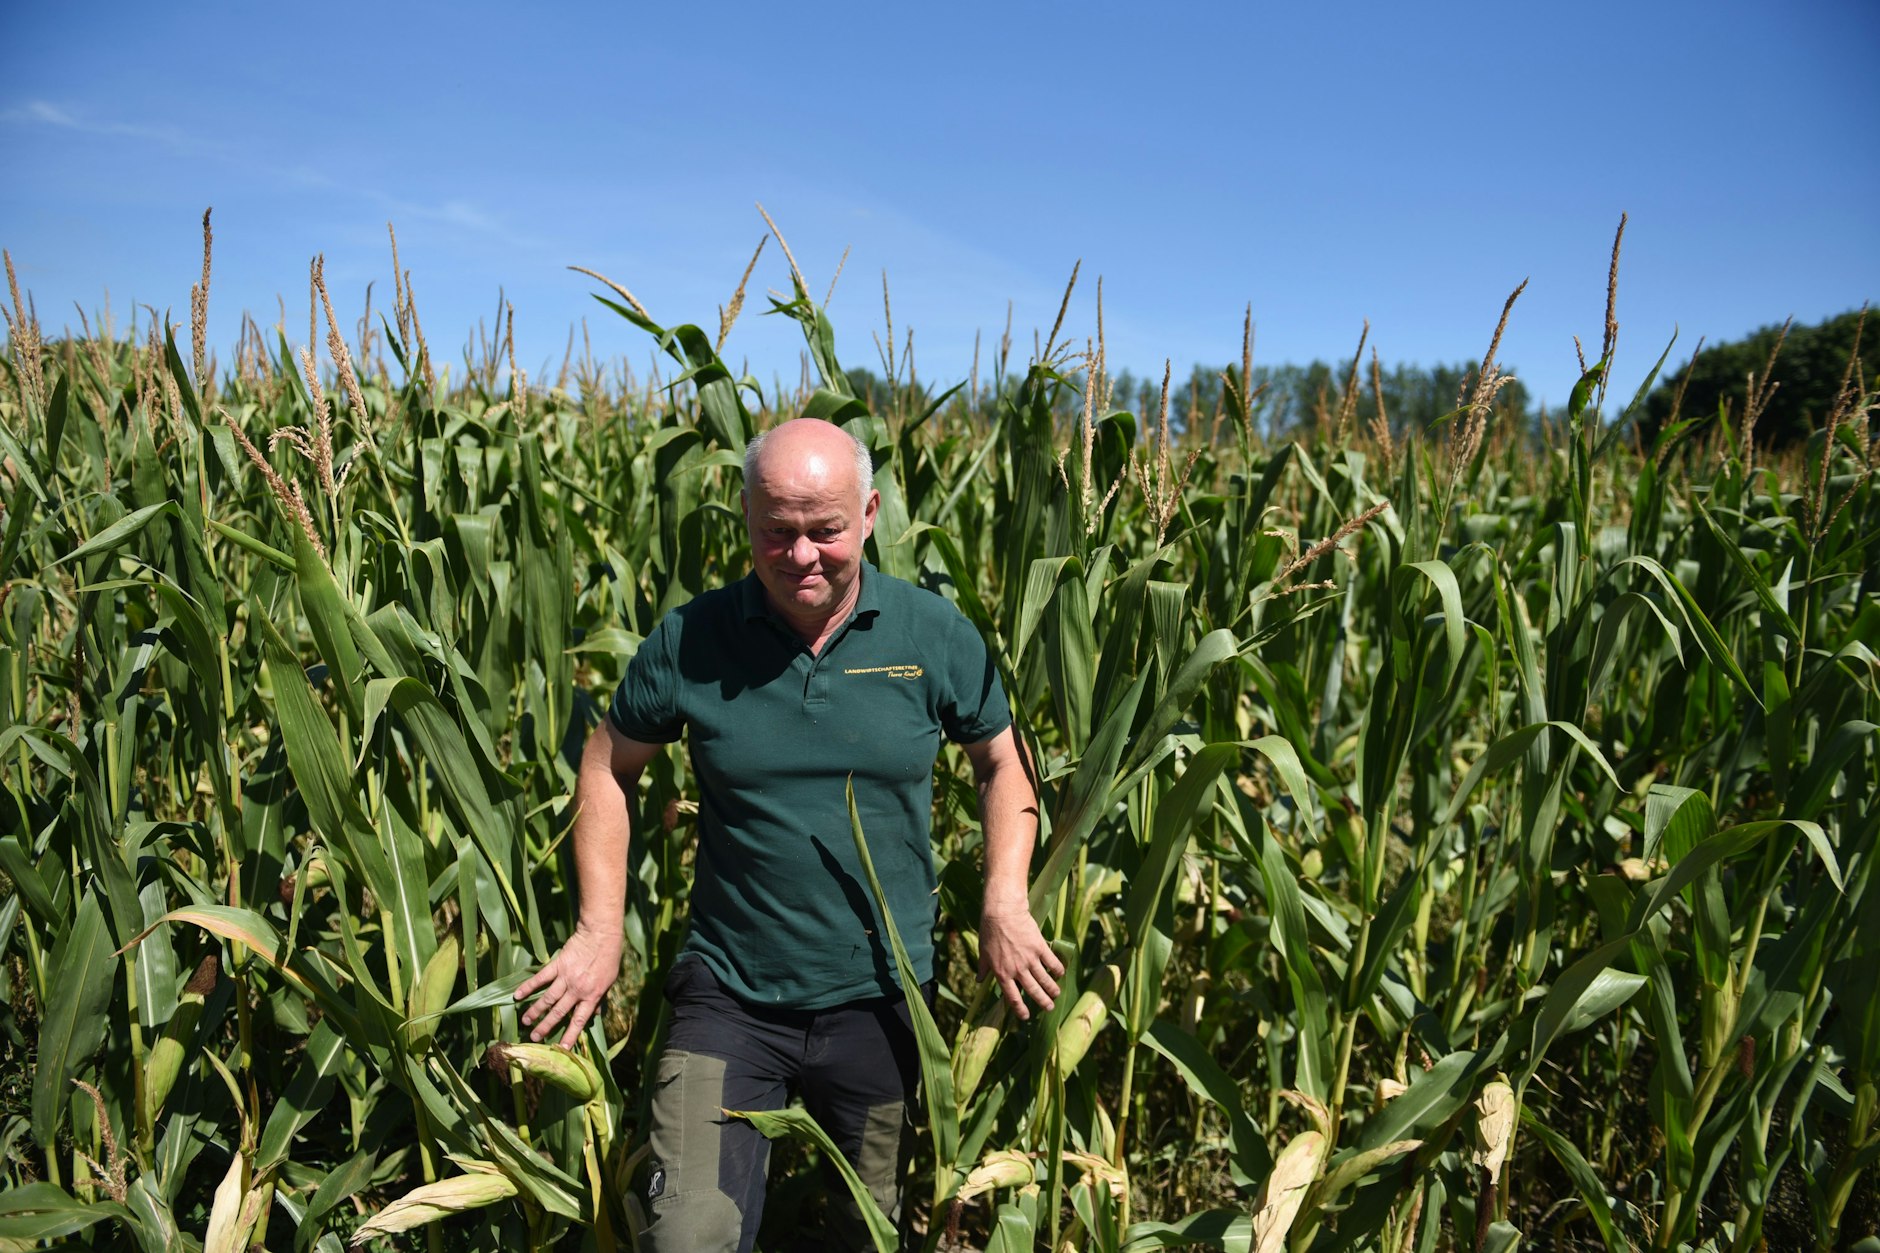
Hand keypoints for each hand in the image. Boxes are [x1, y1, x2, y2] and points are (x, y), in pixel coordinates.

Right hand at [515, 924, 621, 1048]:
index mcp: (592, 995)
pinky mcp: (557, 965)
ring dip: (535, 1011)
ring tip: (525, 1021)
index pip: (579, 1020)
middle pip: (559, 1012)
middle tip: (534, 1037)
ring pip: (547, 998)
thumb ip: (600, 998)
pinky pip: (540, 978)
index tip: (561, 1048)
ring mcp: (566, 977)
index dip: (570, 1035)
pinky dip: (528, 987)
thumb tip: (596, 1015)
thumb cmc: (609, 958)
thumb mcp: (609, 981)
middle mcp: (577, 989)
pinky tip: (517, 995)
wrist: (601, 934)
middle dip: (545, 1026)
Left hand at [978, 907, 1062, 1020]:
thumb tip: (979, 980)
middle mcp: (1017, 970)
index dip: (1020, 1009)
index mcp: (1002, 973)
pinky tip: (1061, 973)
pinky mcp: (1040, 947)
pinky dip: (1058, 969)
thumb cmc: (990, 932)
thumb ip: (984, 968)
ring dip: (1052, 989)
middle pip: (1033, 991)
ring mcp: (1030, 959)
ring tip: (1056, 994)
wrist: (1003, 913)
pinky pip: (1052, 962)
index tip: (1026, 1016)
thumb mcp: (983, 953)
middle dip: (1042, 1002)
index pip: (1012, 997)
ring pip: (1045, 979)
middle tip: (1049, 1008)